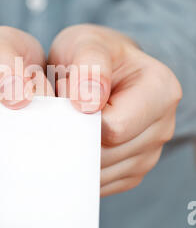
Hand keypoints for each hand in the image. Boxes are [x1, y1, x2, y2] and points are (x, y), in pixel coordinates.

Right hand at [0, 26, 52, 199]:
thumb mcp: (1, 44)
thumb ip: (7, 61)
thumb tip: (19, 103)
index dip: (31, 109)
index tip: (49, 101)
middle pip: (3, 146)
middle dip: (36, 133)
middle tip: (55, 119)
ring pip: (7, 170)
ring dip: (34, 154)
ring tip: (42, 131)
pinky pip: (5, 186)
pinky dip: (25, 172)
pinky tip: (33, 151)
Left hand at [48, 24, 181, 196]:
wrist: (97, 70)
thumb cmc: (92, 54)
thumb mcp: (86, 44)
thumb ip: (89, 66)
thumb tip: (88, 103)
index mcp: (160, 91)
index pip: (114, 127)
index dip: (82, 118)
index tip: (67, 98)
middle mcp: (162, 125)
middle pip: (108, 154)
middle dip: (77, 137)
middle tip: (65, 112)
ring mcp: (149, 152)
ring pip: (101, 173)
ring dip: (76, 153)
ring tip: (72, 124)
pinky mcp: (132, 170)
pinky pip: (100, 183)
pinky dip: (80, 168)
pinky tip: (75, 143)